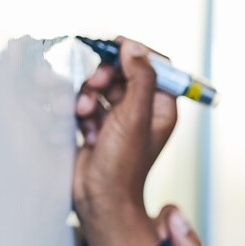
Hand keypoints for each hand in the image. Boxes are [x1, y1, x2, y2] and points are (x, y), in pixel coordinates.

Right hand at [72, 37, 178, 245]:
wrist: (98, 200)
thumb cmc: (122, 166)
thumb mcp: (134, 116)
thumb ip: (138, 79)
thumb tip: (134, 47)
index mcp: (162, 108)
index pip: (156, 66)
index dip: (136, 53)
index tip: (115, 45)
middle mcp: (144, 112)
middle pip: (124, 73)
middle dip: (105, 76)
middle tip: (94, 85)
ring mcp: (120, 120)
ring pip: (103, 88)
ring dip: (89, 95)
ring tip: (84, 113)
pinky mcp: (100, 128)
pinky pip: (89, 105)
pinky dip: (82, 112)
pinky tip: (83, 128)